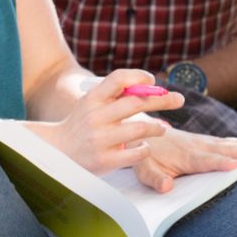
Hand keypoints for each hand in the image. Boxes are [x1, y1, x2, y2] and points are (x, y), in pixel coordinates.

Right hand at [42, 69, 182, 173]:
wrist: (57, 152)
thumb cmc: (82, 124)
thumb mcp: (91, 104)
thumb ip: (114, 95)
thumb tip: (151, 86)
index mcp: (92, 99)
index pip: (118, 78)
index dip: (139, 76)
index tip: (154, 81)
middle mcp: (96, 117)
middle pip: (136, 102)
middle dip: (163, 99)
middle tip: (179, 99)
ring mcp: (100, 139)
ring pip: (140, 128)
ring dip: (157, 127)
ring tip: (163, 128)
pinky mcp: (105, 160)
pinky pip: (136, 153)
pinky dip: (145, 149)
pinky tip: (145, 148)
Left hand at [132, 128, 236, 193]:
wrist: (142, 130)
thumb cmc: (145, 154)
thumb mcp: (142, 168)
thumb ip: (154, 178)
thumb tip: (166, 187)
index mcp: (185, 155)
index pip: (204, 161)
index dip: (218, 163)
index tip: (235, 166)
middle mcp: (198, 146)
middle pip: (227, 149)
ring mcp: (205, 142)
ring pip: (232, 144)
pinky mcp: (208, 142)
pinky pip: (230, 142)